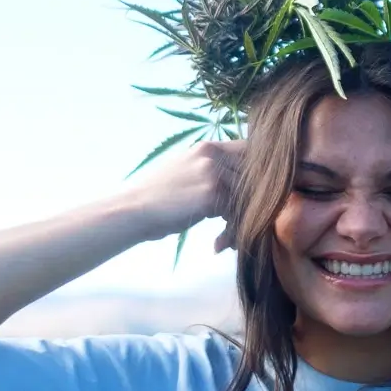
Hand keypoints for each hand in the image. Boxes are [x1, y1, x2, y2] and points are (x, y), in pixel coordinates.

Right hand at [129, 140, 245, 250]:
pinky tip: (219, 244)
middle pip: (254, 177)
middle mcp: (213, 155)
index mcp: (207, 147)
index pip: (249, 152)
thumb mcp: (184, 169)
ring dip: (241, 221)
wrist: (133, 210)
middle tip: (241, 225)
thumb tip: (239, 180)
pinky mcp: (212, 195)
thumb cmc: (156, 196)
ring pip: (247, 197)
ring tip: (229, 238)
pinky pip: (236, 214)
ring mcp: (214, 173)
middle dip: (253, 203)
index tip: (256, 196)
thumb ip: (211, 169)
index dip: (257, 175)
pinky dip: (232, 232)